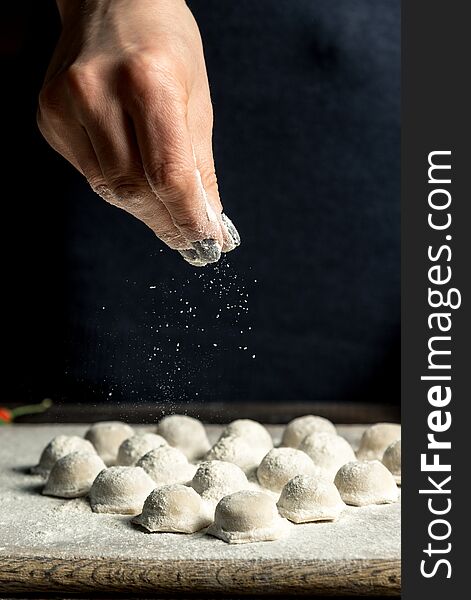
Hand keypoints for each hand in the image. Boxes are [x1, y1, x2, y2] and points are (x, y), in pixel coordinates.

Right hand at [38, 0, 239, 265]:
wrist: (111, 2)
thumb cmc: (164, 46)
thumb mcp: (197, 100)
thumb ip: (200, 167)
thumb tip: (208, 222)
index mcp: (148, 81)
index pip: (169, 175)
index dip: (189, 219)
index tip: (206, 243)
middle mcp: (97, 90)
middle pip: (134, 188)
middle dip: (166, 221)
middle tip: (188, 237)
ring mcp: (65, 104)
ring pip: (108, 188)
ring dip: (143, 208)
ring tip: (166, 211)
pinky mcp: (48, 115)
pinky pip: (88, 173)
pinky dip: (116, 185)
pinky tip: (133, 174)